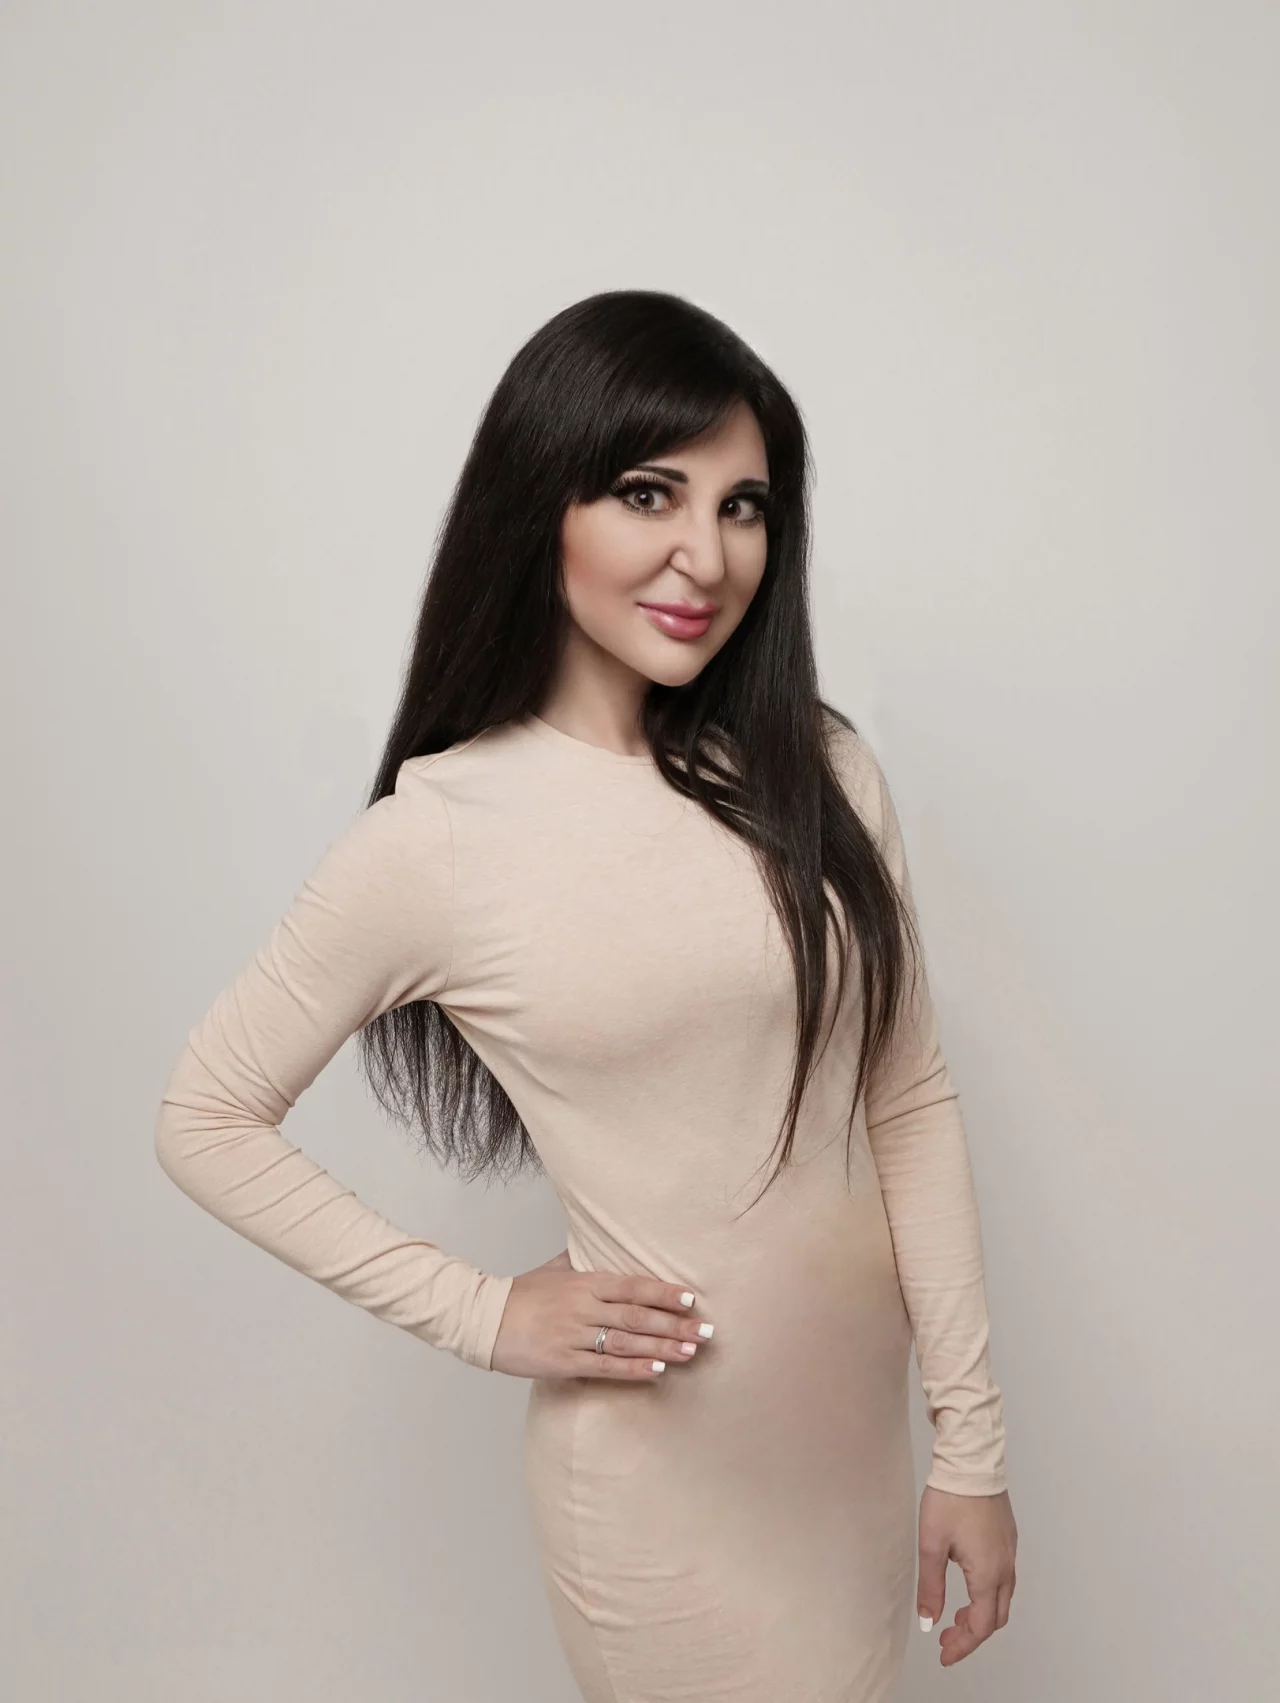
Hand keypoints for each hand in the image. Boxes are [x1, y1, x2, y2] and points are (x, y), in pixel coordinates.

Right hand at [490, 1248, 714, 1380]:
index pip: (633, 1286)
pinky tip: (657, 1372)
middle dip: (675, 1325)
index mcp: (585, 1282)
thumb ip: (583, 1260)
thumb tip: (603, 1243)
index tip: (693, 1300)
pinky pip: (605, 1366)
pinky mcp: (564, 1362)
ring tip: (691, 1353)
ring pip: (626, 1342)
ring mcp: (574, 1336)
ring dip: (662, 1348)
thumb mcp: (554, 1269)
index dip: (665, 1293)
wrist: (484, 1319)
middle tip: (707, 1332)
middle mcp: (583, 1307)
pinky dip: (633, 1369)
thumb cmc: (522, 1294)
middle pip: (637, 1315)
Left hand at [916, 1484, 1017, 1666]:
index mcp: (987, 1574)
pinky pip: (1004, 1579)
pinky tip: (968, 1585)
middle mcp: (1005, 1567)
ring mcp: (1010, 1552)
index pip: (980, 1626)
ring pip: (1002, 1599)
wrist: (971, 1462)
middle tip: (947, 1639)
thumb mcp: (931, 1544)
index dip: (963, 1646)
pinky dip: (987, 1594)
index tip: (945, 1655)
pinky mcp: (1008, 1539)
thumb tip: (929, 1622)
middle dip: (971, 1634)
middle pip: (995, 1617)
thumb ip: (931, 1587)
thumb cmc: (950, 1499)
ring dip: (980, 1614)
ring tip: (955, 1616)